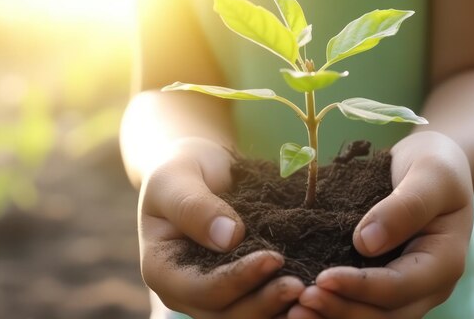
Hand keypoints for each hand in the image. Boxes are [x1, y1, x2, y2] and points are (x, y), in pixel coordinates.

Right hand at [139, 138, 303, 317]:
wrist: (197, 169)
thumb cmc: (181, 169)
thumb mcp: (176, 178)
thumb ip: (194, 206)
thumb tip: (229, 238)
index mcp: (162, 269)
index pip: (202, 288)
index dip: (239, 279)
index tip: (275, 258)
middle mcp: (186, 291)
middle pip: (226, 314)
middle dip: (264, 303)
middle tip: (301, 286)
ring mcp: (212, 294)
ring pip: (245, 317)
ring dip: (277, 311)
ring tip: (311, 295)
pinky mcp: (238, 288)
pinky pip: (260, 305)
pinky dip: (283, 305)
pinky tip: (311, 294)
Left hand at [289, 131, 473, 318]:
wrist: (434, 165)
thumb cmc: (436, 164)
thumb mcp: (432, 174)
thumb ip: (407, 206)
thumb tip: (365, 242)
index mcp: (444, 261)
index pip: (399, 287)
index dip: (360, 287)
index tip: (322, 279)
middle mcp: (428, 285)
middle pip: (384, 314)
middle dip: (341, 311)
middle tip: (300, 301)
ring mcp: (408, 289)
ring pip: (371, 317)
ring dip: (333, 316)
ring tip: (295, 310)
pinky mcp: (386, 283)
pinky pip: (361, 304)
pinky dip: (334, 305)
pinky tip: (301, 303)